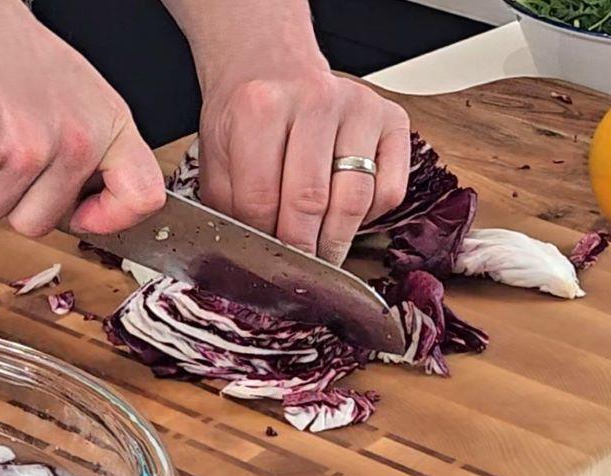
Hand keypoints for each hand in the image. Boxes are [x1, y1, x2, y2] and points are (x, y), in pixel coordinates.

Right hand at [0, 0, 163, 236]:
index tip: (84, 215)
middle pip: (38, 222)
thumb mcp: (76, 93)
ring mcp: (21, 152)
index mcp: (105, 125)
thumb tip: (90, 210)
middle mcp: (71, 141)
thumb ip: (93, 149)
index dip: (111, 218)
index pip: (140, 195)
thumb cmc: (4, 54)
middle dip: (10, 196)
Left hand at [198, 67, 410, 263]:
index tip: (263, 260)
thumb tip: (248, 256)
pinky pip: (390, 191)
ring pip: (354, 200)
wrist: (271, 67)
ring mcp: (359, 108)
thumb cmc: (245, 117)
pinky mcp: (393, 119)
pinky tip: (346, 217)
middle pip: (309, 201)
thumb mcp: (217, 156)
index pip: (261, 197)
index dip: (261, 239)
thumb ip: (227, 205)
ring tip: (321, 257)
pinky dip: (370, 218)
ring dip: (336, 241)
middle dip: (300, 249)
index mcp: (260, 108)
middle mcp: (315, 101)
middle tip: (296, 272)